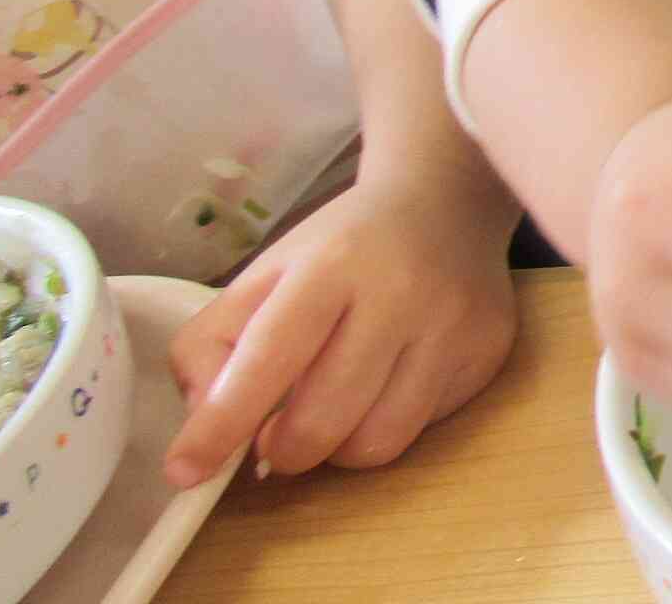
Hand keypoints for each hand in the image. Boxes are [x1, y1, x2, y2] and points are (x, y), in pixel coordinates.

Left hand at [163, 169, 518, 486]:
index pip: (269, 358)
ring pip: (376, 443)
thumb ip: (212, 345)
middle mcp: (399, 293)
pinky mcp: (487, 351)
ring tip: (335, 407)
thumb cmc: (341, 247)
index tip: (184, 471)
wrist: (446, 201)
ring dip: (338, 446)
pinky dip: (389, 422)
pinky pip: (423, 429)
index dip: (222, 423)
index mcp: (331, 265)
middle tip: (275, 434)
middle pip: (323, 420)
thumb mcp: (264, 274)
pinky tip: (390, 380)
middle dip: (283, 448)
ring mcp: (452, 324)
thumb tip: (204, 425)